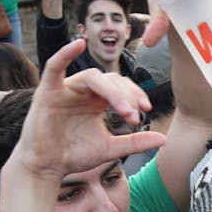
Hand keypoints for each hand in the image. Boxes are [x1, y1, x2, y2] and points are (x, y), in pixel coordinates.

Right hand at [4, 39, 165, 183]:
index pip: (120, 86)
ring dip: (112, 92)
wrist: (47, 168)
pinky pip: (55, 66)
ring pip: (93, 77)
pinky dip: (65, 53)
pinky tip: (78, 43)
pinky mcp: (47, 91)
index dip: (134, 94)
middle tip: (136, 115)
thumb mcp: (110, 148)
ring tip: (125, 110)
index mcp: (96, 100)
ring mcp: (65, 89)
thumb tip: (164, 139)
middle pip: (110, 80)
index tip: (147, 108)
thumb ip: (135, 142)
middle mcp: (82, 91)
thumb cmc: (74, 155)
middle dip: (126, 96)